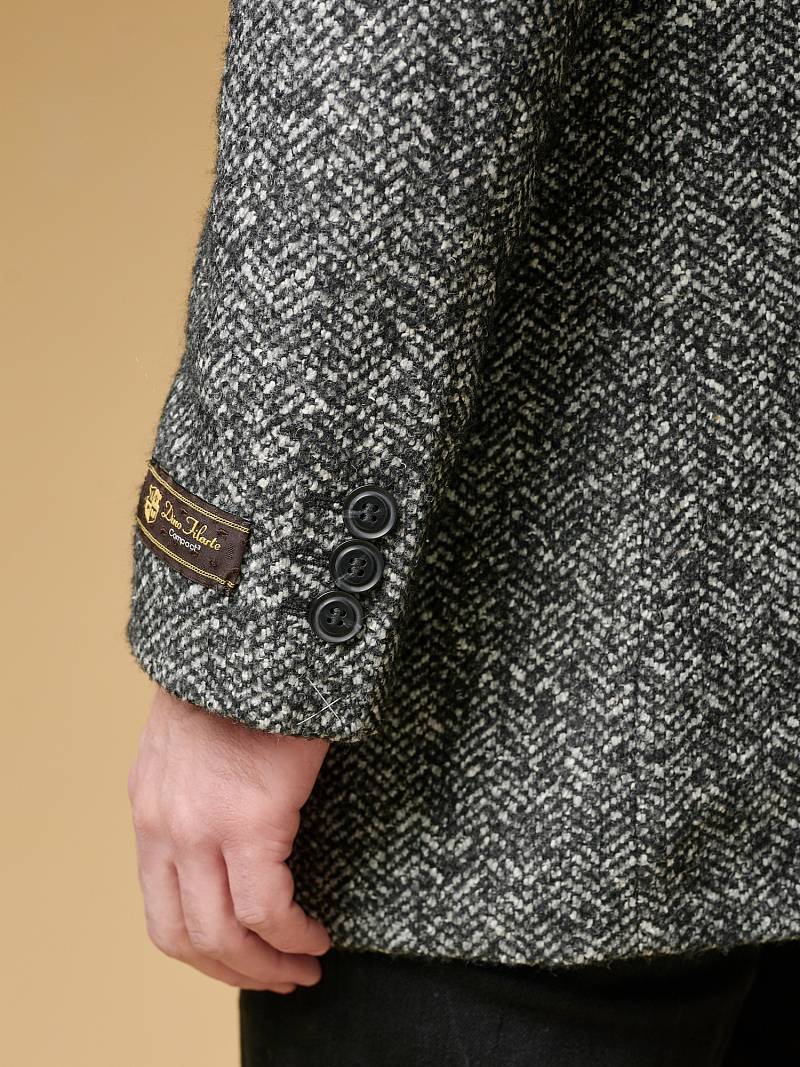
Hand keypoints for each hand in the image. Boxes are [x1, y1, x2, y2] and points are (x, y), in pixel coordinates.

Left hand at [127, 685, 331, 991]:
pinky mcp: (249, 819)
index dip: (204, 950)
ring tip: (303, 966)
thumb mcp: (195, 739)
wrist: (255, 631)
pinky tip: (317, 934)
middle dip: (235, 971)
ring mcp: (200, 828)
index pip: (160, 910)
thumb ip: (198, 791)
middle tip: (278, 978)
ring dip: (266, 964)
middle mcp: (163, 827)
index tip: (244, 960)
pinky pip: (268, 906)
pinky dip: (293, 934)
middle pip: (184, 936)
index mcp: (150, 808)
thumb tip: (232, 837)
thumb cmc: (241, 680)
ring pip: (223, 934)